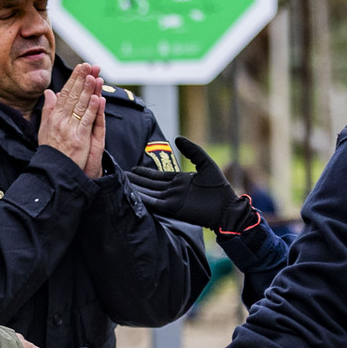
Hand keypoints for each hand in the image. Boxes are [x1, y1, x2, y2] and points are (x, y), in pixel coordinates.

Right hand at [39, 63, 104, 174]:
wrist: (52, 171)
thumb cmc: (50, 151)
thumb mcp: (44, 128)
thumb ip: (48, 109)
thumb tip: (50, 92)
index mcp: (54, 117)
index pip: (65, 93)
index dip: (74, 79)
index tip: (81, 67)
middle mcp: (61, 121)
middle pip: (73, 96)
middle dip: (82, 79)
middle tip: (89, 65)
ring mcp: (70, 129)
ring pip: (80, 106)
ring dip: (88, 90)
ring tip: (94, 76)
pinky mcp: (79, 139)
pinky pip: (86, 121)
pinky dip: (91, 110)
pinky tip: (97, 98)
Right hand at [125, 136, 249, 230]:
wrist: (226, 208)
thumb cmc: (219, 187)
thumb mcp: (205, 163)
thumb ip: (192, 150)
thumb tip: (177, 138)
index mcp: (180, 181)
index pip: (158, 177)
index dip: (145, 173)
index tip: (132, 169)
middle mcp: (173, 191)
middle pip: (150, 185)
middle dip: (136, 180)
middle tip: (120, 175)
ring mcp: (172, 200)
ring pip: (150, 193)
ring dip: (136, 189)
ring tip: (122, 183)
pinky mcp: (173, 209)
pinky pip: (155, 203)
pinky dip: (144, 199)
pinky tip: (134, 194)